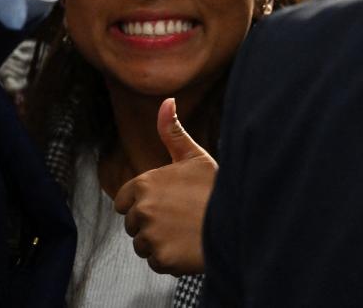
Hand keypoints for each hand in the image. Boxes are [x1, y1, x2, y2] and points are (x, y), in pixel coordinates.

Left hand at [113, 98, 217, 275]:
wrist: (239, 221)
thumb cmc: (215, 188)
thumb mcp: (194, 156)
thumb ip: (172, 131)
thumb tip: (166, 100)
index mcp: (145, 183)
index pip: (123, 201)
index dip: (141, 204)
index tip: (164, 205)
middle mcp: (142, 209)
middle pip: (132, 224)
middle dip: (149, 224)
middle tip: (178, 220)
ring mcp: (151, 235)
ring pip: (142, 244)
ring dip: (158, 243)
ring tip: (183, 233)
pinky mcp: (161, 258)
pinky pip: (155, 262)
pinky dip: (169, 260)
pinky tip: (187, 247)